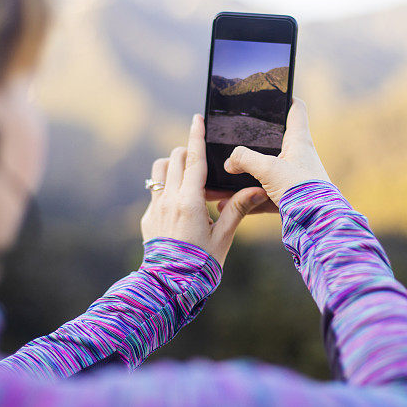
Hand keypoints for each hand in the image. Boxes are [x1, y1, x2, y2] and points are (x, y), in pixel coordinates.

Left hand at [140, 114, 268, 265]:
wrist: (169, 287)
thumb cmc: (201, 265)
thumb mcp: (223, 238)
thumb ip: (237, 210)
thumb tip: (258, 189)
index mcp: (190, 202)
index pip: (194, 160)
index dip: (196, 137)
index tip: (197, 118)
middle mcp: (169, 200)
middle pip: (175, 158)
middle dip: (188, 152)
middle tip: (202, 162)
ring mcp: (155, 208)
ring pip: (160, 170)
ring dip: (173, 166)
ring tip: (188, 180)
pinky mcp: (148, 218)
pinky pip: (155, 191)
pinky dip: (167, 187)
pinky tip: (180, 206)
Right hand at [220, 97, 330, 209]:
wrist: (318, 225)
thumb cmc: (301, 190)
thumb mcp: (269, 169)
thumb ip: (245, 159)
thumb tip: (229, 161)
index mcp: (299, 141)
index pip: (296, 109)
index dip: (286, 98)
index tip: (273, 93)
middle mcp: (298, 156)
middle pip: (275, 141)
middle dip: (254, 142)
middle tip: (233, 138)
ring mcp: (293, 178)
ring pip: (265, 172)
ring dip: (246, 176)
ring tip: (224, 177)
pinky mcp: (289, 198)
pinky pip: (263, 195)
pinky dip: (247, 199)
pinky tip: (228, 203)